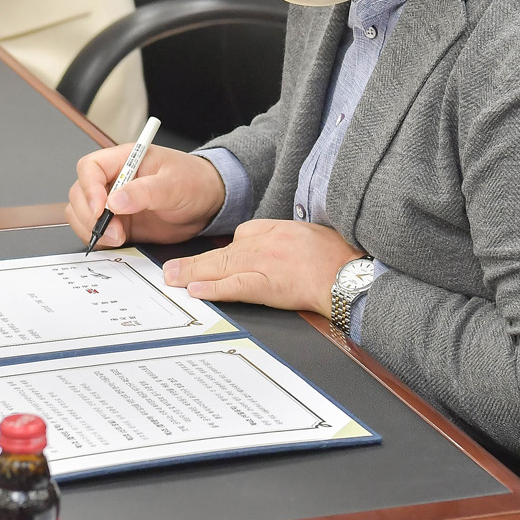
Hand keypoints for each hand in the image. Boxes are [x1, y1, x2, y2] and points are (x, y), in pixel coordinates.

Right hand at [66, 144, 225, 247]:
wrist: (208, 203)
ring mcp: (114, 203)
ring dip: (92, 229)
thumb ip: (145, 192)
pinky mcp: (119, 223)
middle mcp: (114, 180)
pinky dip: (100, 239)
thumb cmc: (194, 182)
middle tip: (112, 230)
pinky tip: (117, 242)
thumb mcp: (173, 184)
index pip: (90, 167)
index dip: (89, 188)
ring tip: (118, 238)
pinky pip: (96, 231)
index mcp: (125, 159)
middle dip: (89, 214)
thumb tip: (115, 201)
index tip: (100, 208)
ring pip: (82, 213)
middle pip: (80, 192)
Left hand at [162, 219, 363, 316]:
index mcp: (276, 229)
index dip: (226, 251)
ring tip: (172, 278)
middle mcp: (265, 243)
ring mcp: (264, 264)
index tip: (211, 260)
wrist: (350, 274)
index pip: (242, 236)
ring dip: (193, 273)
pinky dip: (214, 288)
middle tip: (169, 269)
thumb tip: (266, 247)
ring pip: (221, 266)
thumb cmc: (337, 257)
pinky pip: (235, 286)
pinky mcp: (268, 284)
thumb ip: (285, 238)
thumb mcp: (310, 234)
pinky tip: (196, 290)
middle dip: (193, 262)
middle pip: (222, 251)